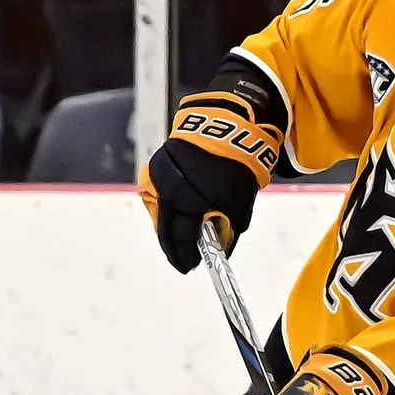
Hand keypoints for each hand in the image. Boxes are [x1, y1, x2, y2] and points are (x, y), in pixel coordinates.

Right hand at [138, 91, 282, 274]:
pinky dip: (168, 205)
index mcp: (189, 202)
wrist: (226, 128)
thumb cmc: (237, 168)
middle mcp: (169, 191)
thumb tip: (219, 248)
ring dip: (169, 226)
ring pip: (160, 212)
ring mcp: (159, 178)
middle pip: (166, 228)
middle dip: (175, 246)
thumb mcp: (239, 204)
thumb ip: (228, 228)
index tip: (190, 266)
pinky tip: (177, 213)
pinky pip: (159, 194)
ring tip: (180, 238)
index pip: (182, 238)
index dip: (186, 256)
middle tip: (183, 260)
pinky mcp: (156, 166)